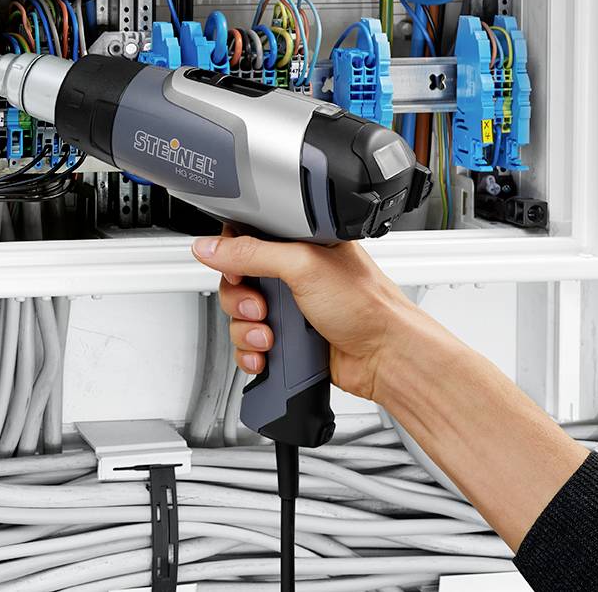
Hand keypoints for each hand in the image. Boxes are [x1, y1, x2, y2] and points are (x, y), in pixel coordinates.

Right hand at [192, 230, 430, 401]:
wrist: (386, 358)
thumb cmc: (367, 306)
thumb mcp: (303, 267)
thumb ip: (252, 253)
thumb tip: (210, 247)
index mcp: (298, 243)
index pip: (245, 240)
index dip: (231, 256)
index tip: (236, 272)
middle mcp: (291, 274)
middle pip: (235, 281)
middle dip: (239, 300)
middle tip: (260, 308)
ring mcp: (288, 309)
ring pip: (239, 317)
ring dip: (246, 330)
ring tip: (270, 337)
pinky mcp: (285, 339)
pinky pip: (248, 345)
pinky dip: (251, 352)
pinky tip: (267, 354)